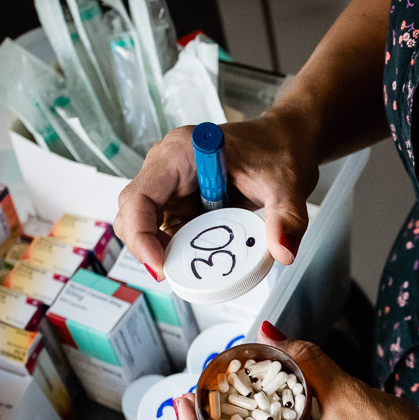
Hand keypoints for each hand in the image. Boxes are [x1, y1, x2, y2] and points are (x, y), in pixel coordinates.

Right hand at [114, 112, 319, 278]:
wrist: (285, 145)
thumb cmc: (279, 153)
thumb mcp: (286, 187)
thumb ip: (286, 219)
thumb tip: (283, 252)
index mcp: (182, 152)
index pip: (140, 195)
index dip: (141, 234)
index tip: (160, 264)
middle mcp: (168, 166)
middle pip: (132, 212)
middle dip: (145, 247)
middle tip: (171, 274)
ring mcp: (171, 185)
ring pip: (143, 224)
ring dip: (160, 251)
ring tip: (189, 269)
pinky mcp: (180, 201)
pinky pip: (165, 230)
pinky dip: (175, 250)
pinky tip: (196, 260)